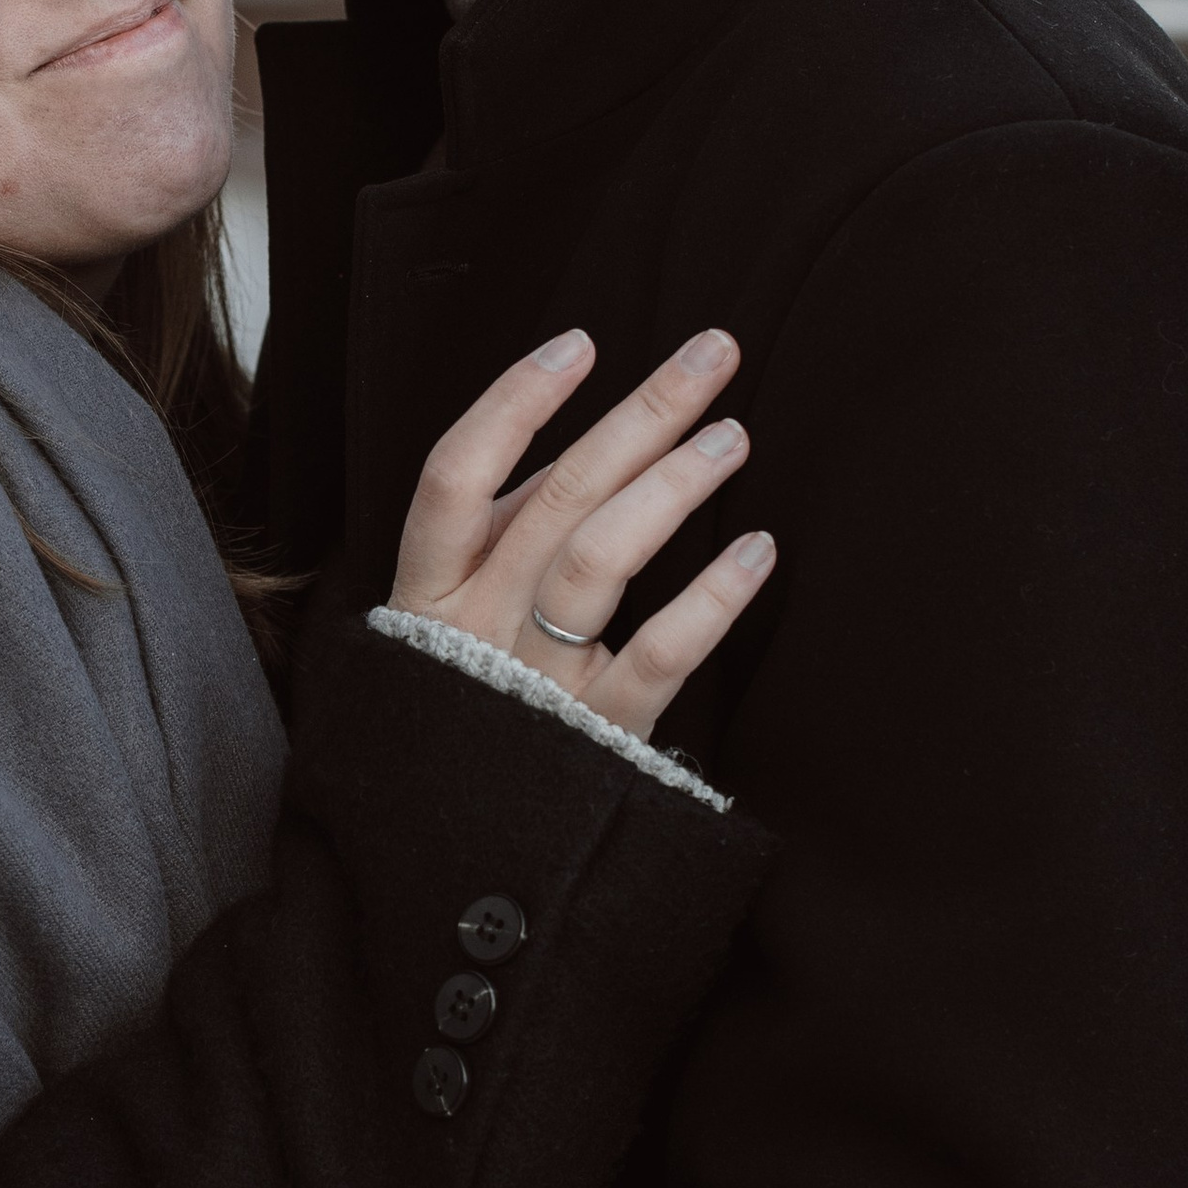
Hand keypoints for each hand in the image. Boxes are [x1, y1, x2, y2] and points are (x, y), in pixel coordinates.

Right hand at [390, 326, 772, 744]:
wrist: (453, 842)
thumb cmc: (467, 699)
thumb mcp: (454, 610)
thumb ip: (504, 530)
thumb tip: (590, 434)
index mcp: (429, 587)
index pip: (454, 473)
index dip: (515, 403)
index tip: (582, 344)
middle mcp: (476, 623)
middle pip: (557, 496)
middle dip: (641, 414)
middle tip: (714, 354)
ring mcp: (534, 680)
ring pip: (599, 560)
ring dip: (673, 487)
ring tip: (733, 437)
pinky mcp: (595, 735)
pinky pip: (659, 657)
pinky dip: (712, 600)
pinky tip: (758, 551)